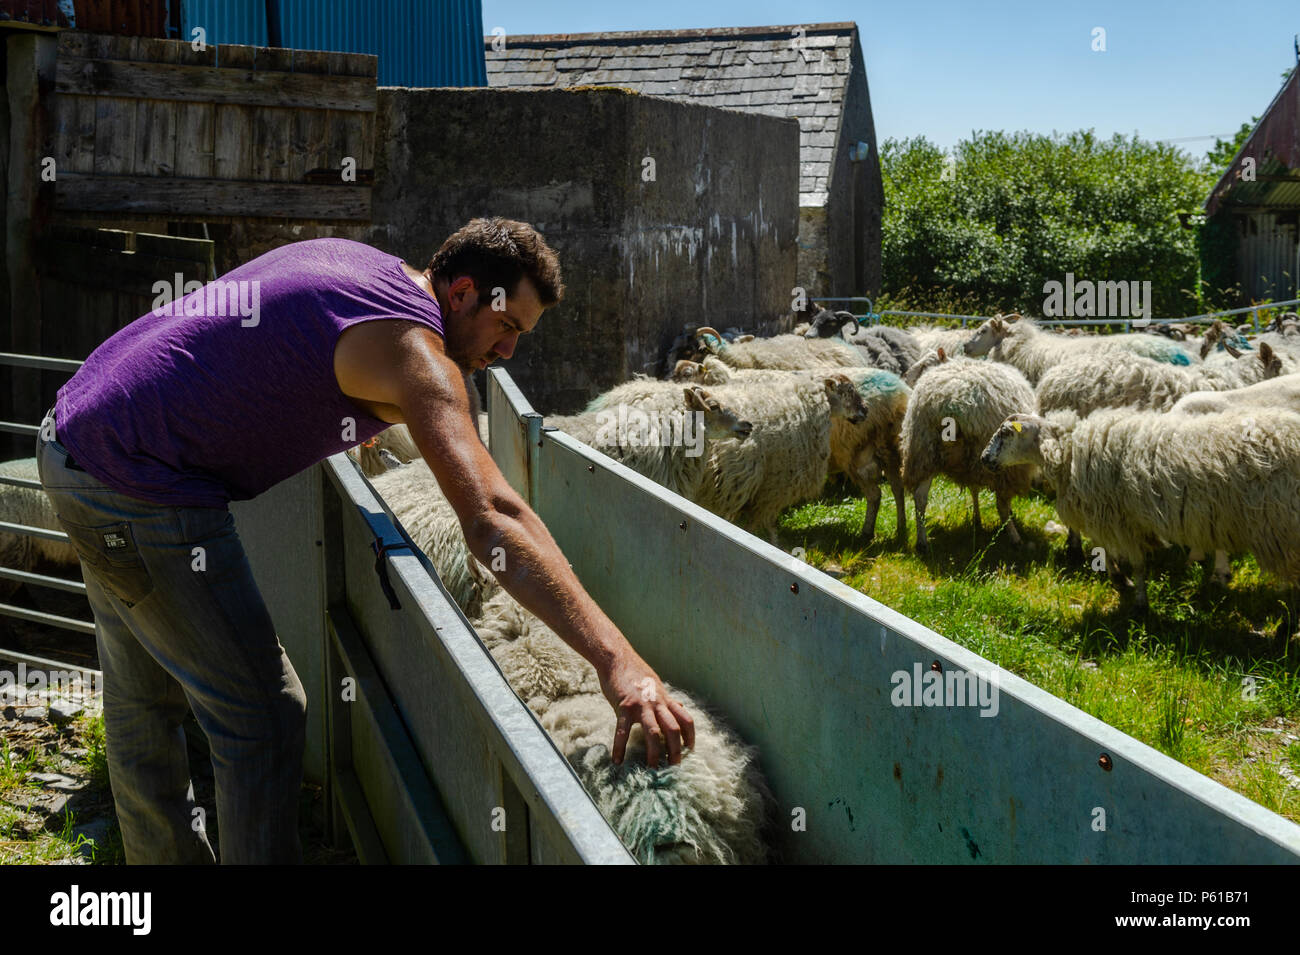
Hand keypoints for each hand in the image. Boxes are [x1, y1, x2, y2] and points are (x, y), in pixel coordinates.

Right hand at [599, 652, 694, 767]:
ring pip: (654, 733)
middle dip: (676, 750)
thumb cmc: (635, 673)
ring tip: (652, 769)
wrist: (617, 658)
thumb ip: (666, 700)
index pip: (685, 719)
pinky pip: (623, 731)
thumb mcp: (656, 686)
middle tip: (674, 767)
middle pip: (673, 729)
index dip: (690, 736)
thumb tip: (678, 707)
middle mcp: (657, 703)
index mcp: (665, 699)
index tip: (690, 749)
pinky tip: (617, 761)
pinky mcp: (624, 706)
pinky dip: (620, 748)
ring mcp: (641, 705)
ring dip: (654, 753)